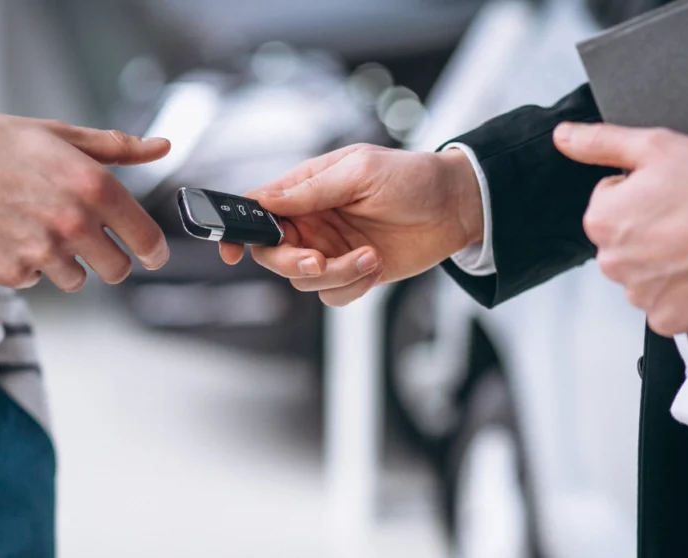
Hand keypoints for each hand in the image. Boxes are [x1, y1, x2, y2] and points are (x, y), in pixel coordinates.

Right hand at [0, 113, 170, 291]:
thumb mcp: (59, 134)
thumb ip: (116, 148)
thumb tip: (161, 147)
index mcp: (92, 185)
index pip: (146, 238)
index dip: (154, 250)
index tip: (152, 254)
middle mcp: (72, 222)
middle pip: (117, 270)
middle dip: (109, 258)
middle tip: (87, 239)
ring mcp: (41, 251)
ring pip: (78, 280)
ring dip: (67, 263)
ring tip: (39, 229)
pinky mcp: (11, 271)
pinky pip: (37, 280)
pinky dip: (29, 265)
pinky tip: (11, 236)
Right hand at [219, 144, 482, 305]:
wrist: (456, 207)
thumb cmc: (412, 177)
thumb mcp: (360, 171)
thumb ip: (311, 189)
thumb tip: (267, 201)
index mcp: (305, 189)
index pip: (256, 209)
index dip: (237, 230)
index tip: (231, 250)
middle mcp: (312, 221)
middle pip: (273, 254)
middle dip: (293, 262)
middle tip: (320, 260)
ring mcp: (331, 249)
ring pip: (304, 280)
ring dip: (336, 274)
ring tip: (369, 255)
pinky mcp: (352, 273)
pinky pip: (332, 294)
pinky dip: (352, 286)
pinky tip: (375, 264)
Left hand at [555, 122, 687, 334]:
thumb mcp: (655, 146)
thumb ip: (600, 143)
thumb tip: (564, 137)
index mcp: (601, 221)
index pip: (606, 204)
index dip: (638, 194)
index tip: (666, 194)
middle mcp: (612, 262)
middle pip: (621, 241)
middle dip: (645, 229)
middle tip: (684, 218)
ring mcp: (639, 294)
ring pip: (641, 273)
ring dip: (661, 261)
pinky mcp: (666, 318)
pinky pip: (662, 303)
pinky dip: (679, 291)